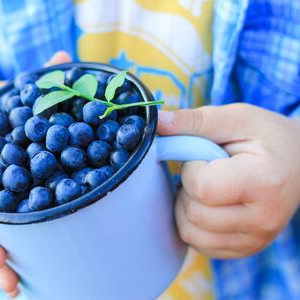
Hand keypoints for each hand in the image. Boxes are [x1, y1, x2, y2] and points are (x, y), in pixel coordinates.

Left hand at [157, 104, 299, 257]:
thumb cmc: (267, 137)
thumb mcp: (236, 118)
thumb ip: (194, 121)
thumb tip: (157, 121)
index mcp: (263, 183)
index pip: (202, 188)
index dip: (191, 169)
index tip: (205, 157)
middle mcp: (263, 220)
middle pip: (193, 214)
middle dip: (188, 189)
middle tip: (206, 171)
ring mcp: (255, 240)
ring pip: (190, 234)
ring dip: (186, 209)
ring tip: (206, 189)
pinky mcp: (246, 250)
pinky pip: (199, 245)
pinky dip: (194, 225)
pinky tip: (209, 205)